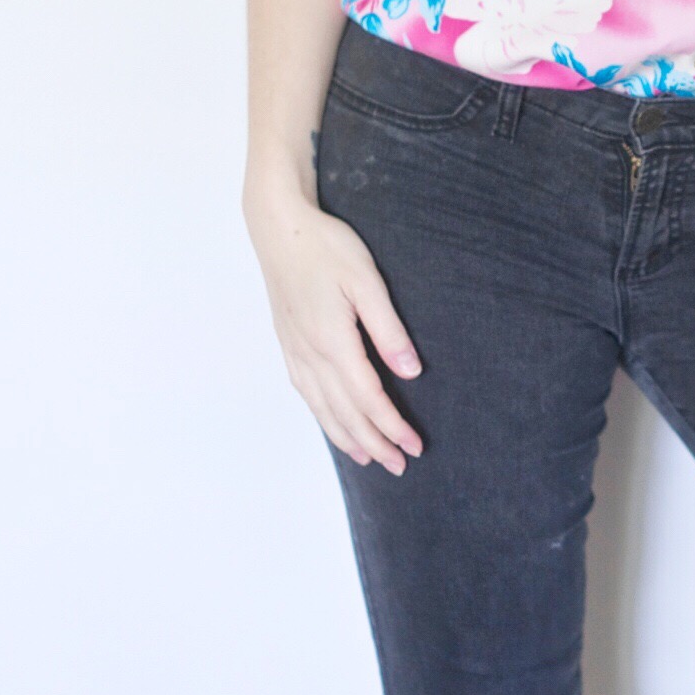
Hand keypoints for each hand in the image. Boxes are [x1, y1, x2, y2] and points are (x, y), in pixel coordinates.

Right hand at [247, 192, 424, 474]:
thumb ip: (388, 329)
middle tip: (401, 465)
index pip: (368, 398)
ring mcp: (295, 352)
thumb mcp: (366, 282)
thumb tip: (411, 371)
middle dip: (375, 443)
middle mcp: (311, 355)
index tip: (414, 446)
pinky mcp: (288, 345)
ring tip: (370, 459)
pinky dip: (324, 417)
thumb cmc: (327, 249)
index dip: (392, 426)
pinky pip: (307, 395)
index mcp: (333, 342)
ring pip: (323, 409)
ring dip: (349, 438)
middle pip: (346, 413)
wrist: (279, 230)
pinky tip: (333, 423)